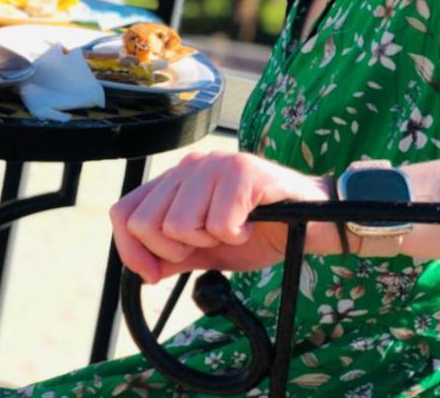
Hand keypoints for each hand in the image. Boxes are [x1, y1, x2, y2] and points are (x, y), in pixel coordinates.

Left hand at [109, 151, 329, 282]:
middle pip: (146, 223)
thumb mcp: (209, 248)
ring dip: (210, 241)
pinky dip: (236, 235)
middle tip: (209, 246)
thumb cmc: (263, 230)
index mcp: (175, 181)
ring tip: (234, 230)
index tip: (154, 275)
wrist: (315, 221)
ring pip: (179, 225)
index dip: (132, 250)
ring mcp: (215, 164)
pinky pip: (218, 223)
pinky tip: (251, 225)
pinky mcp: (243, 170)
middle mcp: (189, 166)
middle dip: (175, 251)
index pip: (124, 213)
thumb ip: (173, 254)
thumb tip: (142, 270)